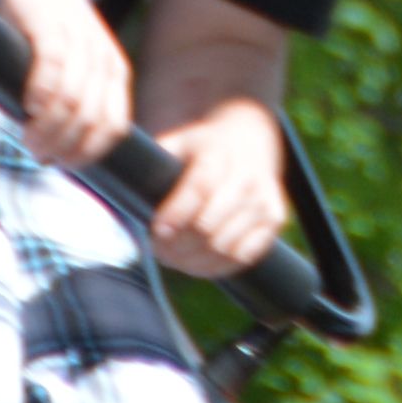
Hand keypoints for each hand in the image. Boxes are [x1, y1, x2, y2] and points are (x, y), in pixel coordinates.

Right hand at [0, 0, 134, 169]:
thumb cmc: (55, 30)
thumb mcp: (80, 64)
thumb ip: (81, 100)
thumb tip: (63, 153)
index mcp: (114, 70)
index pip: (115, 125)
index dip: (90, 152)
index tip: (63, 164)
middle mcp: (102, 56)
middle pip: (90, 118)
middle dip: (63, 145)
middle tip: (37, 154)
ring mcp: (79, 40)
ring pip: (70, 100)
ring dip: (46, 128)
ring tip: (27, 138)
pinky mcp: (51, 27)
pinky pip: (51, 69)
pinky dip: (38, 94)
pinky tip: (26, 104)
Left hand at [145, 93, 292, 277]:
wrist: (249, 137)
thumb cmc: (200, 148)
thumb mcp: (175, 143)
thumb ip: (152, 164)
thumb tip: (126, 186)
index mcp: (218, 151)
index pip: (200, 186)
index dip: (176, 213)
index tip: (155, 231)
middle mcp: (247, 174)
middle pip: (208, 226)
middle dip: (177, 245)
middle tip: (159, 247)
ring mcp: (264, 198)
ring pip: (223, 246)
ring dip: (192, 260)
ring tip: (175, 254)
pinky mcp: (275, 219)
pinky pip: (243, 257)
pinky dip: (217, 265)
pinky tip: (200, 258)